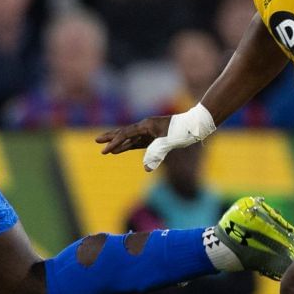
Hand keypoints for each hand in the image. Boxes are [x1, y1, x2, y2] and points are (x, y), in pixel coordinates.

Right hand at [99, 104, 214, 170]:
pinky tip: (122, 149)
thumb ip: (156, 154)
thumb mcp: (168, 142)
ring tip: (106, 149)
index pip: (126, 134)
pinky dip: (128, 146)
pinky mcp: (155, 137)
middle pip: (124, 132)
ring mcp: (150, 131)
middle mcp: (146, 126)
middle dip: (111, 137)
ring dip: (118, 143)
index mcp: (146, 125)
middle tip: (97, 141)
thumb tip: (146, 168)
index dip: (115, 142)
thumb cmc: (183, 131)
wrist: (196, 125)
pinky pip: (138, 142)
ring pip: (130, 138)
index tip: (105, 151)